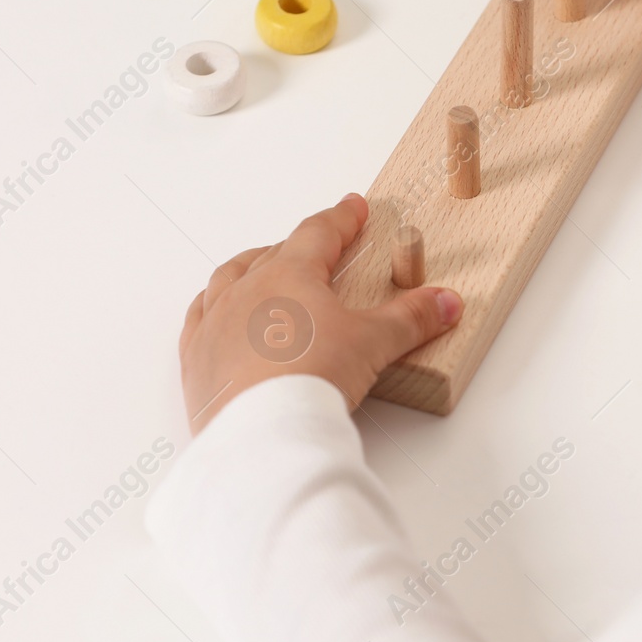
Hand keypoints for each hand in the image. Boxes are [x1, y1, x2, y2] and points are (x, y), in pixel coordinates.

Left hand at [178, 193, 463, 432]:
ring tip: (264, 269)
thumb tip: (445, 303)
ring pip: (229, 279)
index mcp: (290, 274)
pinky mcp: (196, 359)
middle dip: (299, 246)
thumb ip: (411, 319)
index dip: (342, 218)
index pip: (319, 232)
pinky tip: (217, 312)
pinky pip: (198, 319)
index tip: (353, 208)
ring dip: (250, 269)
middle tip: (319, 247)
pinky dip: (211, 309)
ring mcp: (215, 322)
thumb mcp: (374, 344)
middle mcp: (246, 290)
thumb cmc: (310, 379)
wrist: (262, 434)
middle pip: (274, 253)